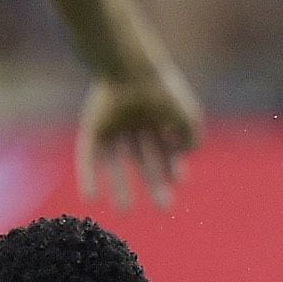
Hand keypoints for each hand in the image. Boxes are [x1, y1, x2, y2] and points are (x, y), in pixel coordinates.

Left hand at [78, 65, 202, 209]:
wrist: (129, 70)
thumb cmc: (162, 91)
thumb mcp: (187, 115)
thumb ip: (193, 137)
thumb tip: (185, 154)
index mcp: (158, 118)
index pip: (166, 149)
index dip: (173, 168)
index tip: (179, 182)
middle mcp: (136, 124)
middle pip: (144, 160)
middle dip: (154, 184)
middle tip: (165, 209)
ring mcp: (113, 126)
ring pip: (116, 163)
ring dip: (120, 186)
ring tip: (125, 211)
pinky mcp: (93, 128)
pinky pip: (89, 157)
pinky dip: (90, 177)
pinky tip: (91, 198)